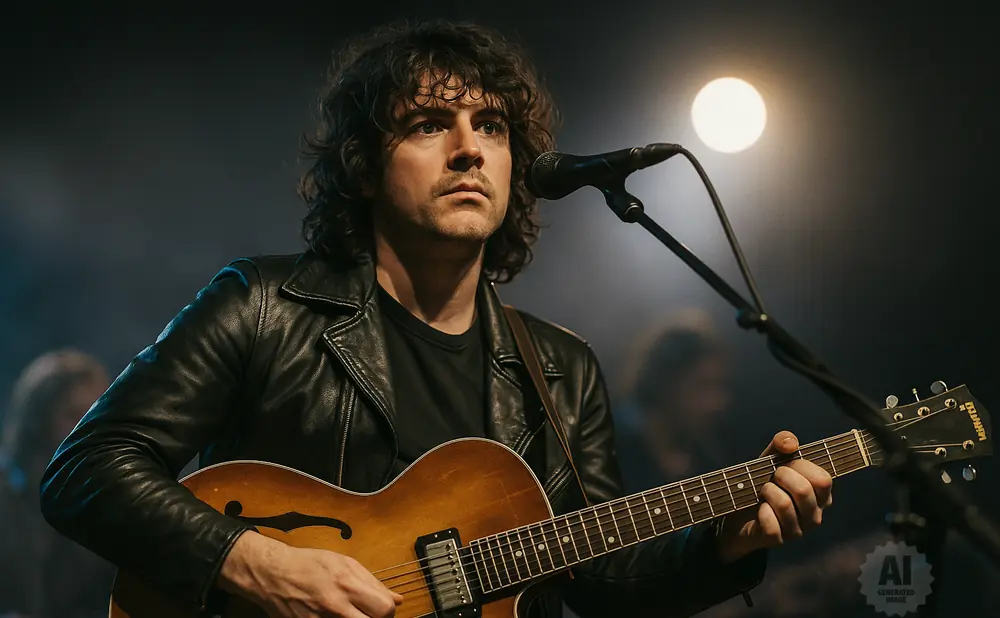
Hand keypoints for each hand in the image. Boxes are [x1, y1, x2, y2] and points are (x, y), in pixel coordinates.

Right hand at [219, 531, 403, 616]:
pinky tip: (336, 616)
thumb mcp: (344, 563)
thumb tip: (397, 598)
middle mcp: (337, 605)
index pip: (385, 609)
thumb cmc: (309, 564)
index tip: (384, 609)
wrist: (273, 574)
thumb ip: (372, 583)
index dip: (389, 611)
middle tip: (370, 614)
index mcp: (348, 584)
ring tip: (352, 613)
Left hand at [716, 430, 832, 562]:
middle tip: (772, 477)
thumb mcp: (771, 459)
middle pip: (804, 490)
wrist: (737, 512)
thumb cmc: (762, 483)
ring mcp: (797, 530)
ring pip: (784, 504)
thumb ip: (783, 444)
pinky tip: (759, 510)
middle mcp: (814, 516)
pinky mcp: (778, 540)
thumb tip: (790, 443)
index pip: (823, 480)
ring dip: (767, 491)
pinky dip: (760, 511)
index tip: (786, 464)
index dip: (802, 466)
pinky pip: (771, 524)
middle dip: (781, 475)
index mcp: (820, 496)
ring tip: (763, 491)